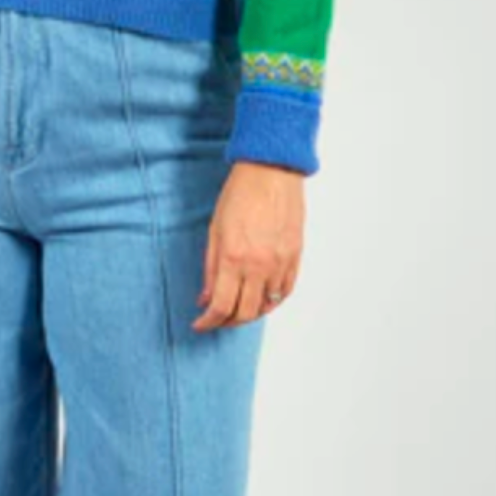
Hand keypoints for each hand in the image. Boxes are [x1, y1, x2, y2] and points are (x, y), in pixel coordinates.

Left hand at [191, 161, 305, 330]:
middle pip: (244, 313)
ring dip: (249, 313)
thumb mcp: (214, 229)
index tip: (200, 324)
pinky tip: (260, 298)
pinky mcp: (295, 258)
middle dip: (227, 322)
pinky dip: (272, 301)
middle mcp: (258, 266)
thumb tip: (205, 298)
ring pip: (266, 307)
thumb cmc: (239, 194)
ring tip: (237, 307)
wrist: (271, 171)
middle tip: (217, 318)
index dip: (208, 322)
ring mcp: (280, 263)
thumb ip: (210, 267)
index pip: (221, 306)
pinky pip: (284, 292)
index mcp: (233, 258)